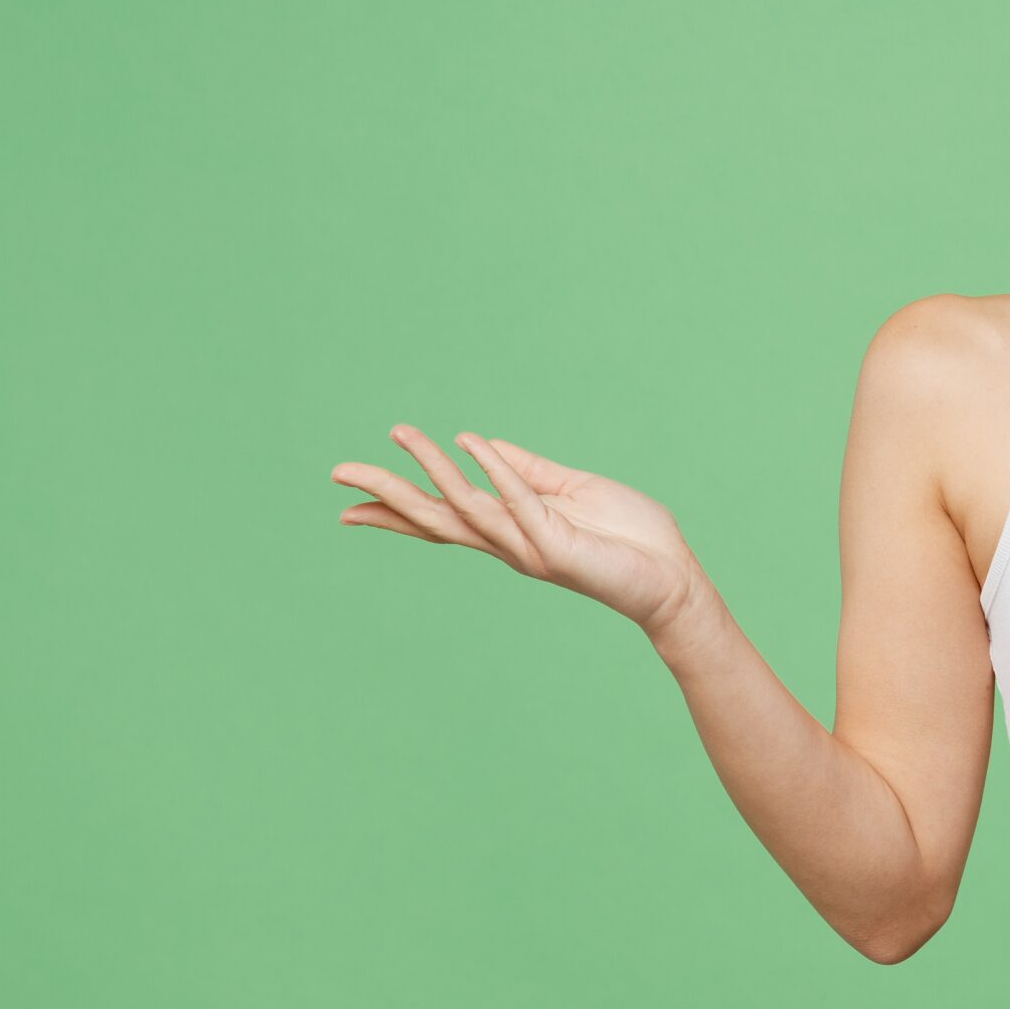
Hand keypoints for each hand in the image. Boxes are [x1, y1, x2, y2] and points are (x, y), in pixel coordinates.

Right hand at [331, 424, 707, 634]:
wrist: (672, 575)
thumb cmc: (627, 537)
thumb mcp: (570, 490)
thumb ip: (527, 470)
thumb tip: (482, 443)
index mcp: (509, 530)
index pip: (441, 518)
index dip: (394, 510)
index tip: (347, 500)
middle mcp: (509, 543)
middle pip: (434, 519)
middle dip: (386, 496)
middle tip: (337, 472)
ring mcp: (529, 547)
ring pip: (467, 506)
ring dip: (433, 468)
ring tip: (402, 433)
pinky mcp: (557, 546)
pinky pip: (520, 502)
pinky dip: (496, 472)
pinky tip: (471, 442)